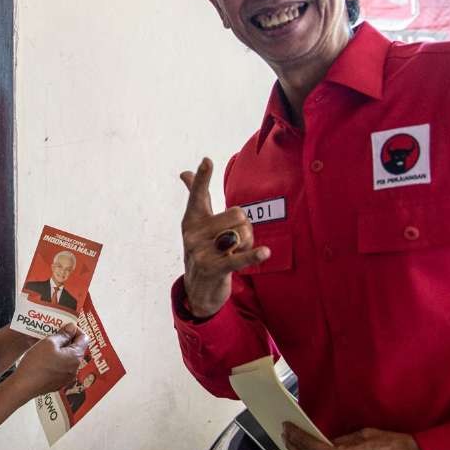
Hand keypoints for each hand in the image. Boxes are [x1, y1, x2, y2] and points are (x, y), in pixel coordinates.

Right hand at [10, 324, 87, 397]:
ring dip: (61, 350)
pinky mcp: (59, 383)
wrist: (24, 386)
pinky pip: (62, 368)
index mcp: (75, 357)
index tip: (64, 327)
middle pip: (76, 348)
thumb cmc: (36, 364)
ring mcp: (67, 378)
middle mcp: (75, 369)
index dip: (75, 330)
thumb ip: (63, 334)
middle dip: (67, 339)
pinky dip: (57, 360)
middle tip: (54, 334)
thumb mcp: (49, 342)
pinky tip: (45, 358)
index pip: (84, 338)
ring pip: (68, 358)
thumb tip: (72, 328)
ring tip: (47, 345)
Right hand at [180, 157, 269, 317]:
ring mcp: (201, 252)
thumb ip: (195, 196)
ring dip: (247, 244)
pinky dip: (253, 255)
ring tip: (234, 253)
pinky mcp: (213, 269)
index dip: (203, 177)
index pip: (198, 194)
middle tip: (234, 241)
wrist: (198, 289)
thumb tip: (185, 172)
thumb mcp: (197, 223)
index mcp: (192, 219)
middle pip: (237, 214)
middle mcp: (193, 233)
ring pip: (242, 234)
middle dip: (244, 227)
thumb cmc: (203, 249)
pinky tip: (265, 252)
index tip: (207, 160)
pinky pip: (239, 258)